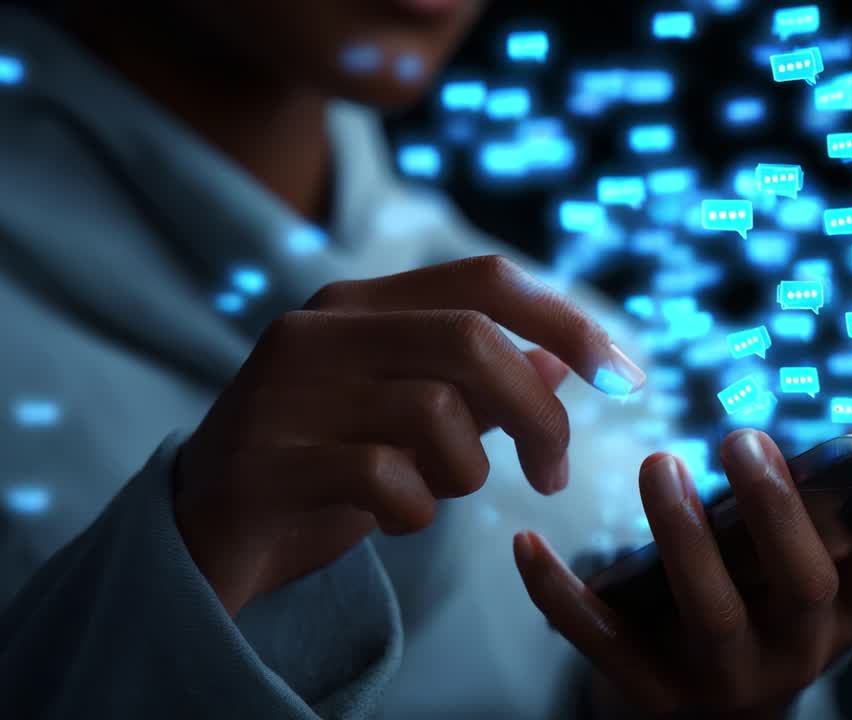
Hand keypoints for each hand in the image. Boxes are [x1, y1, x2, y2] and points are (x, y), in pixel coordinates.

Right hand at [176, 255, 644, 616]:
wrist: (202, 531)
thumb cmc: (324, 467)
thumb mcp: (410, 419)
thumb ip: (481, 385)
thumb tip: (568, 364)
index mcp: (361, 304)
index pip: (487, 279)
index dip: (568, 322)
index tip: (625, 378)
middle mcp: (320, 329)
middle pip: (475, 341)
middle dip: (538, 415)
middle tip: (554, 474)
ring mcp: (286, 389)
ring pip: (437, 412)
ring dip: (465, 471)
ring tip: (436, 493)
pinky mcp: (266, 459)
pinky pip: (387, 479)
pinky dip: (414, 512)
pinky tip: (392, 519)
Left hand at [513, 423, 851, 717]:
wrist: (708, 715)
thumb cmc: (766, 604)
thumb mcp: (822, 570)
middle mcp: (801, 649)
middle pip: (805, 585)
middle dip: (776, 510)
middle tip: (741, 439)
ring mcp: (726, 679)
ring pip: (713, 614)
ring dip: (684, 537)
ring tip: (659, 465)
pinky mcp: (653, 695)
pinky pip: (602, 644)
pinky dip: (559, 594)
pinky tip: (527, 541)